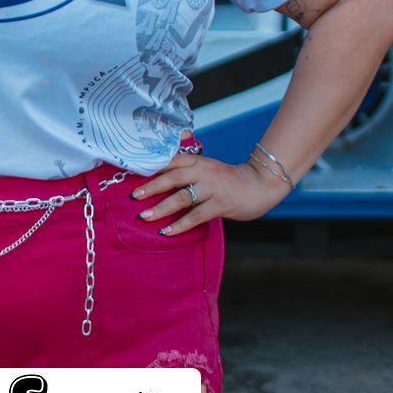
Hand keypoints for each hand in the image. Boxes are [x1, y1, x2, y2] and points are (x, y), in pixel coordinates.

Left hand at [129, 150, 289, 236]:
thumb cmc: (228, 179)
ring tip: (145, 216)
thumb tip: (158, 178)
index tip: (132, 173)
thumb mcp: (208, 168)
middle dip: (151, 187)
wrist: (260, 184)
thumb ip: (187, 170)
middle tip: (134, 196)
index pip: (171, 160)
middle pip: (173, 177)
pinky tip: (166, 231)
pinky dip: (180, 224)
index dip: (152, 166)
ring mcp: (213, 188)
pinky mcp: (221, 204)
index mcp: (198, 161)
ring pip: (183, 197)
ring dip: (162, 208)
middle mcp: (204, 171)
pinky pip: (196, 216)